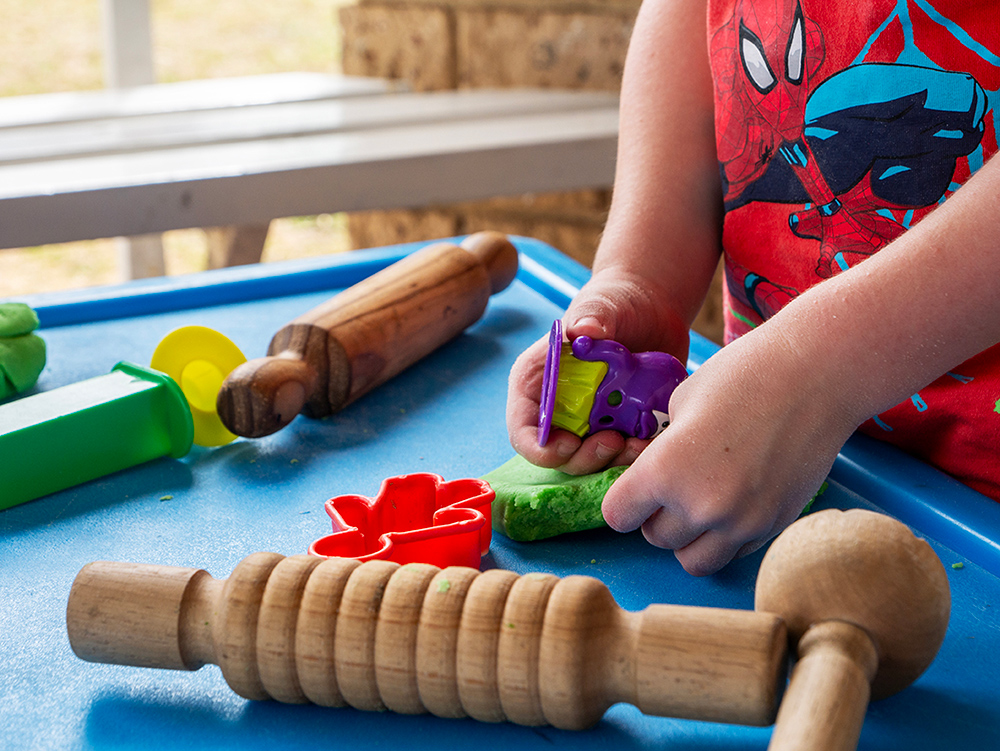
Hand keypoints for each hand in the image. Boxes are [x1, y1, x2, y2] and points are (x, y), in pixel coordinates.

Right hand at [506, 268, 689, 473]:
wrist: (654, 309)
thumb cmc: (616, 302)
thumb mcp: (603, 303)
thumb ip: (592, 315)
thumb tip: (584, 330)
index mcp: (537, 383)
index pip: (523, 429)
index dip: (539, 447)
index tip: (569, 444)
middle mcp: (558, 409)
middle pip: (558, 455)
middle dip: (584, 457)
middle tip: (614, 441)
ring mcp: (589, 421)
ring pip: (591, 461)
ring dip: (613, 461)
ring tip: (639, 443)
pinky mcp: (618, 426)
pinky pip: (621, 454)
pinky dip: (635, 455)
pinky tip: (652, 440)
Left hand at [602, 326, 855, 574]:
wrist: (817, 377)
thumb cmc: (743, 376)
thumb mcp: (681, 404)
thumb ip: (660, 451)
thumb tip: (653, 477)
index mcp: (665, 471)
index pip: (617, 516)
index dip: (622, 501)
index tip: (633, 489)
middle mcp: (700, 506)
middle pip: (654, 538)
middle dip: (655, 516)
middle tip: (670, 487)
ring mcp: (741, 522)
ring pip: (693, 560)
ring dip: (688, 537)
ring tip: (699, 502)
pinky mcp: (774, 526)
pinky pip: (733, 552)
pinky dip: (724, 536)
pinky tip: (733, 500)